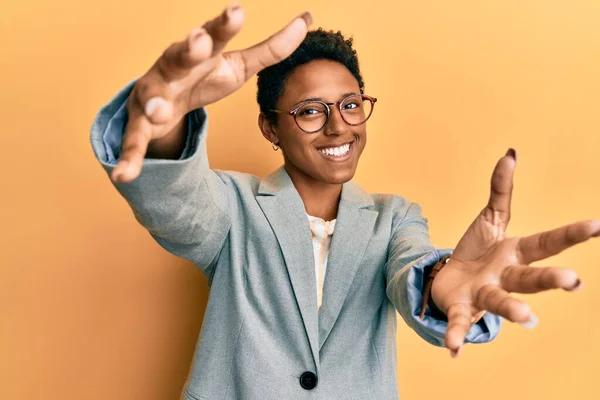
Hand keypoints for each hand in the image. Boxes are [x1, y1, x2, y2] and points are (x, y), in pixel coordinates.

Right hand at [111, 4, 312, 182]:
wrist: (162, 101)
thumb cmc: (203, 77)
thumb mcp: (239, 65)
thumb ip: (272, 48)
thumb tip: (306, 21)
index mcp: (198, 53)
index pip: (213, 36)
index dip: (223, 25)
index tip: (237, 11)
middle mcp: (172, 69)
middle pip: (179, 58)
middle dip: (188, 50)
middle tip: (198, 42)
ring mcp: (153, 97)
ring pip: (151, 99)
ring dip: (154, 104)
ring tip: (158, 111)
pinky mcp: (140, 126)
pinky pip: (135, 142)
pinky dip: (130, 159)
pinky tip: (125, 175)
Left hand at [430, 149, 598, 356]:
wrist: (448, 279)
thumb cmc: (478, 251)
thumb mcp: (490, 217)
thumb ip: (500, 189)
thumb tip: (511, 154)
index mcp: (516, 253)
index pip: (546, 242)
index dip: (571, 234)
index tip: (599, 226)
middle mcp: (506, 277)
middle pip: (530, 278)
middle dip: (551, 279)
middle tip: (573, 281)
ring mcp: (484, 295)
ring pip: (501, 301)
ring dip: (513, 310)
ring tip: (527, 320)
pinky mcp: (461, 309)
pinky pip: (460, 322)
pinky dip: (458, 335)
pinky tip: (453, 350)